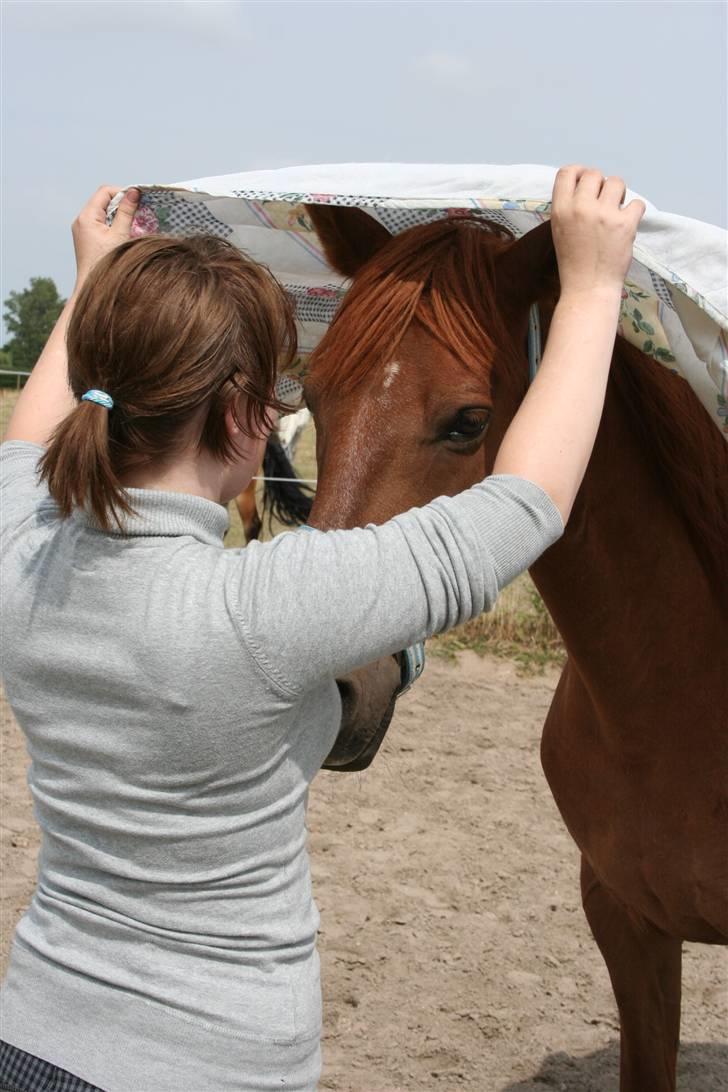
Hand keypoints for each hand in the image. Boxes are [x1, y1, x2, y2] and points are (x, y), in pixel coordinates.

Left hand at [71, 185, 140, 291]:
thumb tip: (134, 192)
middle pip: (103, 201)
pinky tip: (122, 234)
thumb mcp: (120, 235)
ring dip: (118, 215)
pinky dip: (112, 224)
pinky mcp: (85, 238)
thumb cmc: (106, 264)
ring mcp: (82, 230)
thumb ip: (127, 212)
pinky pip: (100, 223)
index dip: (122, 192)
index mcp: (86, 217)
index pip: (105, 192)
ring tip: (132, 224)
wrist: (92, 288)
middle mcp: (81, 220)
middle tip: (138, 213)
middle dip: (121, 204)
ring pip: (102, 212)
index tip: (138, 201)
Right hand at [550, 166, 644, 298]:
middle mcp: (581, 208)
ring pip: (617, 182)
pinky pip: (637, 203)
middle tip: (603, 203)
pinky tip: (627, 225)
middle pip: (594, 174)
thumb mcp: (560, 231)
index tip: (585, 184)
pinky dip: (634, 212)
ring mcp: (604, 215)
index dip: (578, 173)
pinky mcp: (625, 224)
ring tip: (615, 212)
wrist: (588, 288)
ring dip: (618, 194)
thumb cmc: (573, 263)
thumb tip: (586, 188)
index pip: (567, 172)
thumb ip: (569, 208)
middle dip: (600, 185)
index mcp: (561, 210)